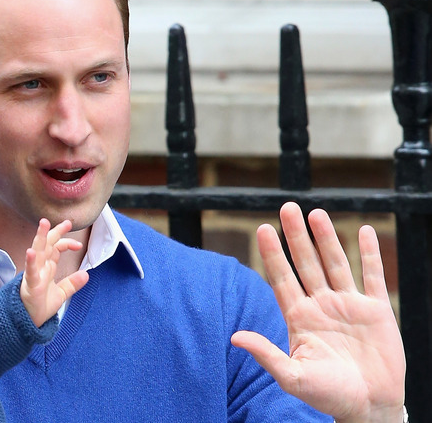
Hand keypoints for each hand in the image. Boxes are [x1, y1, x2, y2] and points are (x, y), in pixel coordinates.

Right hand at [20, 218, 88, 326]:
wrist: (29, 322)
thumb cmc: (41, 306)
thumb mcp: (61, 293)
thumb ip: (72, 283)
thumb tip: (86, 274)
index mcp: (47, 268)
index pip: (56, 248)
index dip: (66, 242)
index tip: (79, 244)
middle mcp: (40, 267)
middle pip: (47, 244)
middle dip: (55, 231)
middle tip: (67, 222)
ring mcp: (34, 274)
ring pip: (37, 252)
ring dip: (40, 237)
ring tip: (44, 224)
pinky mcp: (30, 285)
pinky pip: (30, 271)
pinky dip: (30, 261)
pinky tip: (31, 251)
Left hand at [231, 202, 404, 422]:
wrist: (367, 408)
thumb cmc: (327, 396)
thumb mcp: (293, 376)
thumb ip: (266, 354)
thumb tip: (234, 337)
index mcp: (299, 317)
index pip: (282, 277)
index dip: (272, 253)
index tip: (262, 229)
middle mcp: (321, 305)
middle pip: (306, 263)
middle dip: (296, 236)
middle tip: (287, 207)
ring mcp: (348, 306)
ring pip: (335, 263)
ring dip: (327, 238)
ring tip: (316, 213)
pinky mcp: (376, 311)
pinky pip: (372, 276)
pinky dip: (369, 254)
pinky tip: (363, 231)